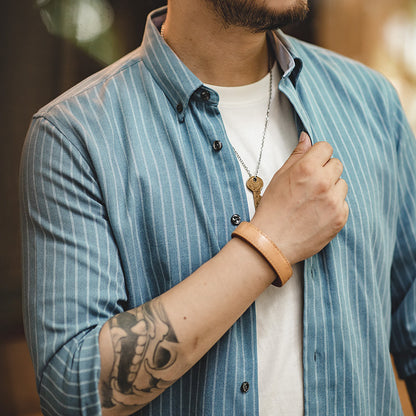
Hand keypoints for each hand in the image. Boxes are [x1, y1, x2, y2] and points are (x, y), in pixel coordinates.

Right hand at [251, 132, 348, 264]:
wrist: (272, 241)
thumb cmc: (272, 209)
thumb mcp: (279, 177)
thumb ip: (297, 155)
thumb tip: (307, 138)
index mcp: (307, 168)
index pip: (326, 148)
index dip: (318, 156)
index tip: (313, 164)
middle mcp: (323, 182)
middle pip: (337, 164)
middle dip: (325, 171)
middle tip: (310, 185)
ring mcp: (333, 201)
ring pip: (342, 184)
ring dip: (331, 189)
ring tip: (313, 201)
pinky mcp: (340, 218)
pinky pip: (344, 203)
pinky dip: (334, 206)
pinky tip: (317, 213)